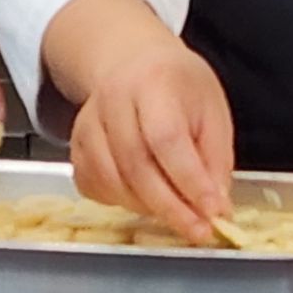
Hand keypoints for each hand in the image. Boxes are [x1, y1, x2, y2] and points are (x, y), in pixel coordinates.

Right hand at [69, 36, 235, 247]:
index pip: (167, 138)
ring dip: (147, 208)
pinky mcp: (75, 145)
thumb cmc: (178, 87)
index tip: (213, 211)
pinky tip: (144, 199)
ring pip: (111, 181)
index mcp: (154, 82)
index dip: (190, 180)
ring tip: (177, 214)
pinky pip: (93, 186)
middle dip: (170, 207)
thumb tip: (217, 208)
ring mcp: (87, 123)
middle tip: (198, 230)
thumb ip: (216, 159)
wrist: (133, 62)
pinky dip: (120, 203)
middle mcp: (113, 99)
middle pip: (136, 165)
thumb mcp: (212, 110)